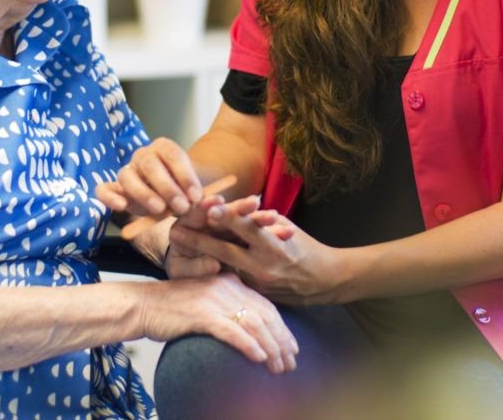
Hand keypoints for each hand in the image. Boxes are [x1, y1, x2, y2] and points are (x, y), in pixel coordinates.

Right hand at [96, 137, 202, 217]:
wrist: (170, 198)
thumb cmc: (185, 193)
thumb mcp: (196, 193)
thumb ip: (204, 198)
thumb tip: (216, 201)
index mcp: (165, 148)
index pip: (174, 155)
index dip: (185, 176)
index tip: (197, 196)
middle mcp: (143, 155)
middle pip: (151, 164)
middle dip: (167, 187)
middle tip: (182, 207)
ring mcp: (127, 170)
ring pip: (127, 175)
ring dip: (144, 193)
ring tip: (160, 209)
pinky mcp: (115, 188)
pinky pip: (103, 188)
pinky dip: (109, 196)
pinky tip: (121, 206)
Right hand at [141, 273, 298, 373]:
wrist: (142, 305)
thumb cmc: (171, 308)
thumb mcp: (205, 302)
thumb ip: (227, 309)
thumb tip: (249, 331)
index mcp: (229, 282)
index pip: (265, 305)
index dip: (282, 327)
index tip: (292, 346)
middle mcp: (226, 286)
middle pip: (264, 315)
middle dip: (282, 341)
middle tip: (292, 362)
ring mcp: (214, 299)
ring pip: (253, 324)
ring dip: (271, 348)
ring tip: (280, 367)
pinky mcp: (202, 314)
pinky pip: (232, 331)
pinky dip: (249, 345)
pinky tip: (260, 359)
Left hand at [170, 199, 341, 305]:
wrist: (325, 281)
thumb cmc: (306, 247)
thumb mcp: (287, 227)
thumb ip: (260, 221)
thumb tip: (235, 208)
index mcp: (275, 245)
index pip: (247, 228)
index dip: (227, 217)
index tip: (207, 206)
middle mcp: (265, 266)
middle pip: (227, 252)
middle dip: (199, 240)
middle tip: (176, 230)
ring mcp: (259, 284)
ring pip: (226, 267)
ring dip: (202, 255)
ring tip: (179, 245)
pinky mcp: (257, 295)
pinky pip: (234, 280)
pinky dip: (216, 268)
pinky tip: (196, 261)